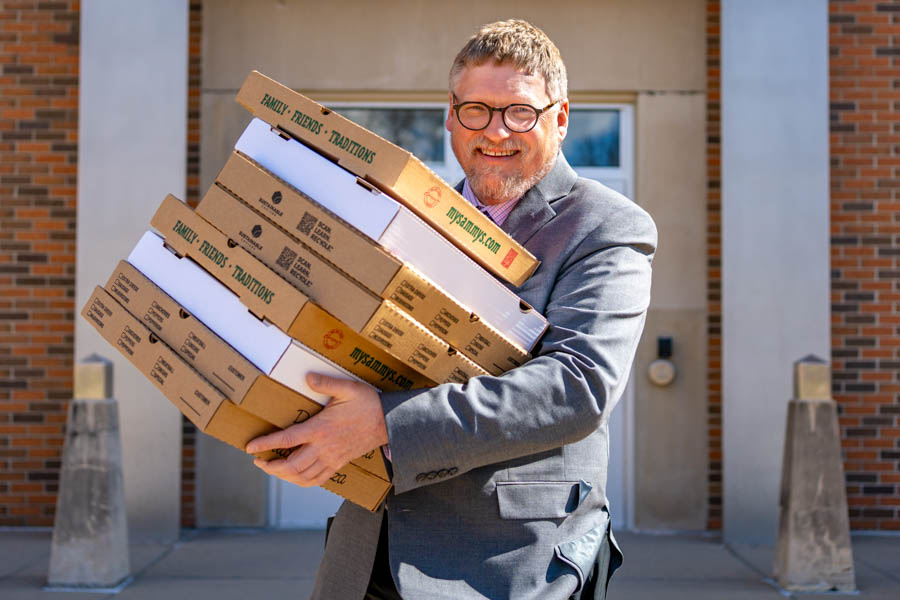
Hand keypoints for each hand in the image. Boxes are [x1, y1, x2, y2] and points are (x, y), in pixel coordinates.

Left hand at [246, 372, 387, 486]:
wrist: (389, 422)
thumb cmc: (369, 403)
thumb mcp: (348, 387)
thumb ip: (326, 383)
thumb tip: (307, 378)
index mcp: (321, 429)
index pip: (287, 440)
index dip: (266, 444)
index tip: (251, 447)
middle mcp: (324, 448)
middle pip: (291, 466)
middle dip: (271, 466)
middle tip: (258, 460)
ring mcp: (332, 458)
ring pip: (302, 477)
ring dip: (284, 476)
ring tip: (272, 469)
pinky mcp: (339, 463)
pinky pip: (317, 480)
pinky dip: (302, 482)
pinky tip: (295, 477)